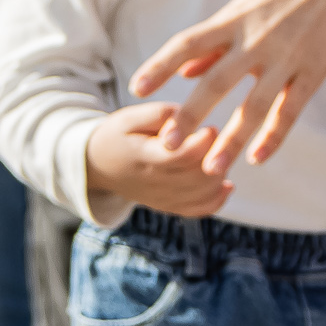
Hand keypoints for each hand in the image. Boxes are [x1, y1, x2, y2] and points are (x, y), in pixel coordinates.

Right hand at [84, 101, 233, 217]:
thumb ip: (160, 114)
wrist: (99, 166)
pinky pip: (198, 210)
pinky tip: (226, 184)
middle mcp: (155, 183)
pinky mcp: (169, 207)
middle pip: (197, 177)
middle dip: (215, 157)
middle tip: (217, 140)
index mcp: (145, 158)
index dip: (203, 143)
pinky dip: (217, 199)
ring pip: (202, 194)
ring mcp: (163, 199)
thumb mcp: (130, 116)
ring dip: (219, 174)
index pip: (182, 157)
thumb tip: (187, 115)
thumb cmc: (119, 135)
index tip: (210, 127)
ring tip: (217, 154)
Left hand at [131, 0, 325, 173]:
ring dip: (232, 139)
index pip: (188, 43)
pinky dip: (274, 136)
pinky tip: (258, 158)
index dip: (161, 65)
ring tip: (212, 167)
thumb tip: (185, 70)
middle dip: (190, 115)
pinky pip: (290, 110)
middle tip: (168, 145)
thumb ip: (217, 40)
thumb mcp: (247, 4)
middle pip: (216, 82)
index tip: (136, 87)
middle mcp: (256, 40)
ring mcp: (286, 57)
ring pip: (254, 105)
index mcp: (235, 19)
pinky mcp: (313, 71)